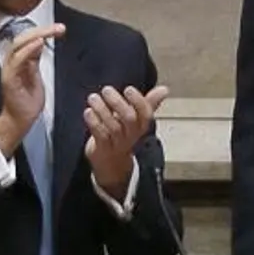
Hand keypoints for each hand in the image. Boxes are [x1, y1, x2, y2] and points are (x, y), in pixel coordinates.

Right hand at [0, 24, 63, 155]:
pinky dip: (27, 50)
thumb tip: (40, 42)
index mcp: (18, 60)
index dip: (42, 31)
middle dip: (41, 30)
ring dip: (36, 36)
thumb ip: (35, 59)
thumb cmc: (27, 101)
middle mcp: (11, 62)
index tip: (59, 28)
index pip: (27, 39)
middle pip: (22, 38)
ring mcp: (9, 69)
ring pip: (18, 45)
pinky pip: (17, 60)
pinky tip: (38, 44)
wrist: (20, 120)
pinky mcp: (9, 79)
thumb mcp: (35, 75)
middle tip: (59, 27)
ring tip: (51, 31)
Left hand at [83, 84, 169, 199]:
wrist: (112, 164)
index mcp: (141, 126)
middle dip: (118, 103)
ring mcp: (117, 143)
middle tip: (106, 90)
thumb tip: (165, 89)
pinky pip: (100, 135)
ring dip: (102, 110)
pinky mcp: (103, 148)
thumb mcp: (136, 120)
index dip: (138, 101)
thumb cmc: (124, 135)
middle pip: (129, 119)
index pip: (146, 114)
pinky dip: (94, 122)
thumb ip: (148, 104)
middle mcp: (131, 135)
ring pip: (113, 127)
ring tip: (93, 97)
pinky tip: (88, 111)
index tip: (128, 89)